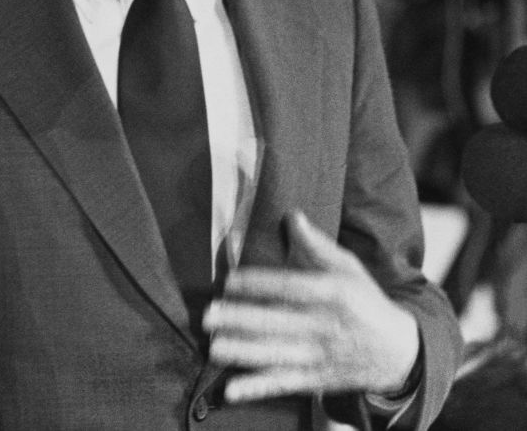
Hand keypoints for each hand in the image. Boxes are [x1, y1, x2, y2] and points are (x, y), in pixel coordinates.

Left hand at [203, 210, 419, 402]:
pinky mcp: (316, 379)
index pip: (290, 288)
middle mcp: (325, 327)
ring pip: (276, 355)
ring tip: (213, 347)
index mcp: (333, 295)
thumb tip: (291, 215)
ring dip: (243, 352)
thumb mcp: (349, 268)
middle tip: (209, 314)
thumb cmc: (365, 301)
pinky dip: (257, 388)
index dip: (258, 283)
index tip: (229, 280)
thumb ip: (317, 244)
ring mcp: (320, 357)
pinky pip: (283, 384)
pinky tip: (231, 391)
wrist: (399, 352)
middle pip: (277, 323)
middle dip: (241, 319)